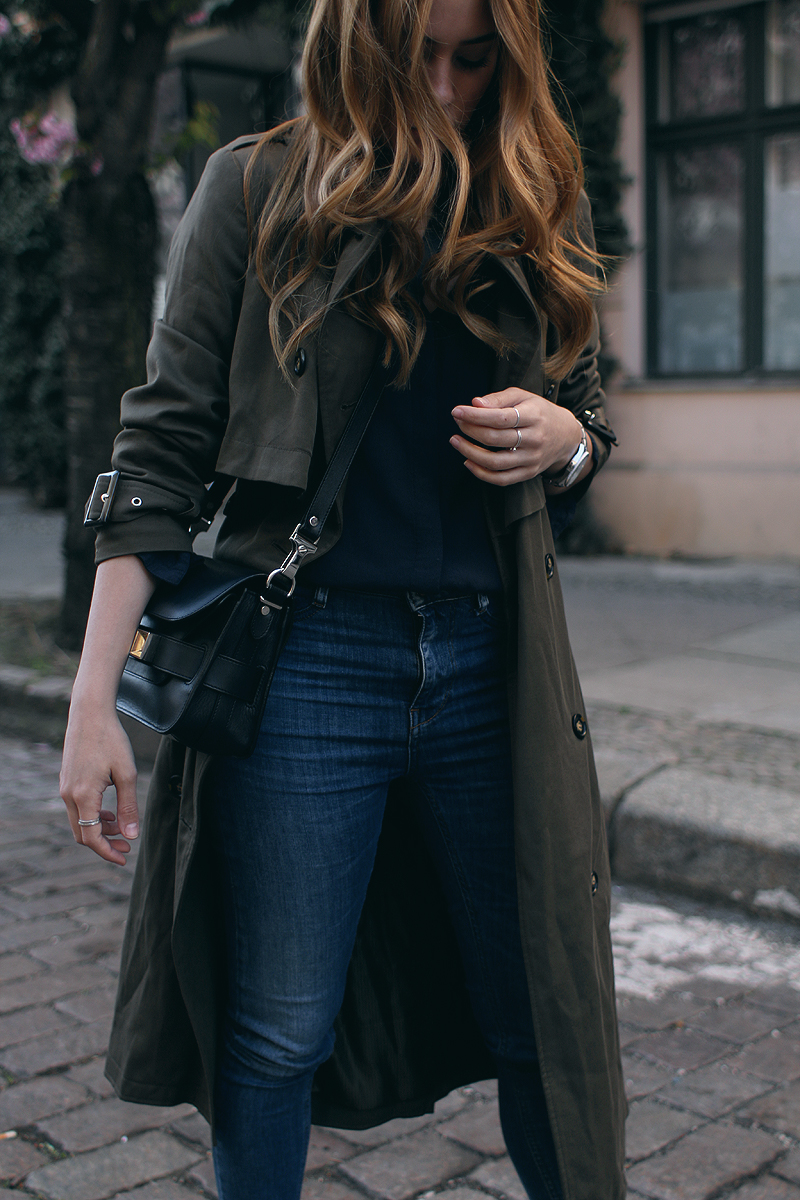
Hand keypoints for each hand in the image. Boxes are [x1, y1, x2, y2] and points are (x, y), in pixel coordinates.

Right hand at [60, 703, 139, 865]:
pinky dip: (93, 815)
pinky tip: (110, 812)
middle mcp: (68, 795)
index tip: (124, 859)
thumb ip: (128, 806)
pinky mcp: (67, 780)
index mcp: (83, 796)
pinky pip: (77, 808)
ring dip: (99, 829)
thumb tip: (131, 835)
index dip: (107, 852)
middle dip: (104, 843)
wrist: (90, 713)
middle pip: (82, 833)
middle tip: (128, 845)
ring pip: (79, 821)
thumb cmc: (111, 740)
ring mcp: (65, 787)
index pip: (91, 837)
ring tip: (122, 827)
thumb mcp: (127, 774)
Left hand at [450, 387, 584, 487]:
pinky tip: (468, 461)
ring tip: (456, 442)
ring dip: (470, 453)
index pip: (501, 417)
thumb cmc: (538, 412)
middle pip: (496, 438)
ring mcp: (532, 459)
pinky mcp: (529, 473)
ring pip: (496, 462)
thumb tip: (475, 404)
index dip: (476, 415)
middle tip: (457, 423)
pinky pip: (501, 479)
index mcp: (534, 415)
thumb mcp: (523, 397)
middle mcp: (535, 439)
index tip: (457, 411)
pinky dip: (481, 473)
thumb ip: (499, 398)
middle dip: (470, 431)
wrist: (565, 436)